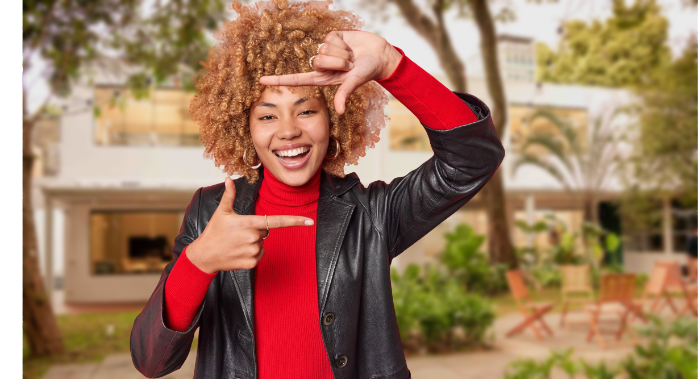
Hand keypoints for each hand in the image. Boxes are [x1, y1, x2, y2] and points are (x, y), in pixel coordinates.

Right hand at [186, 177, 313, 272]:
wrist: (204, 255)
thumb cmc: (214, 232)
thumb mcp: (222, 212)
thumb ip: (229, 195)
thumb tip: (228, 179)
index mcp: (249, 223)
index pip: (277, 221)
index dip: (295, 221)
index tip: (309, 221)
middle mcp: (254, 237)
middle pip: (266, 231)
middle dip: (255, 230)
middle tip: (238, 232)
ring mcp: (253, 251)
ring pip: (262, 243)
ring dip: (253, 242)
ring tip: (236, 243)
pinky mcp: (252, 263)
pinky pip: (260, 255)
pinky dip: (252, 253)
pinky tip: (238, 252)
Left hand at [258, 30, 401, 113]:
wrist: (379, 55)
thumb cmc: (368, 72)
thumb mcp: (354, 83)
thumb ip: (344, 94)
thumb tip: (338, 111)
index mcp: (323, 78)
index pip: (296, 79)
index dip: (279, 80)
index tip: (261, 80)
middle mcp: (322, 64)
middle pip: (317, 60)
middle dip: (336, 62)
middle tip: (349, 66)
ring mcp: (326, 50)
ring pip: (324, 49)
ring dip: (341, 53)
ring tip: (351, 57)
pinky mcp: (332, 37)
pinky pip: (330, 38)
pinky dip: (343, 43)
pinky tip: (350, 46)